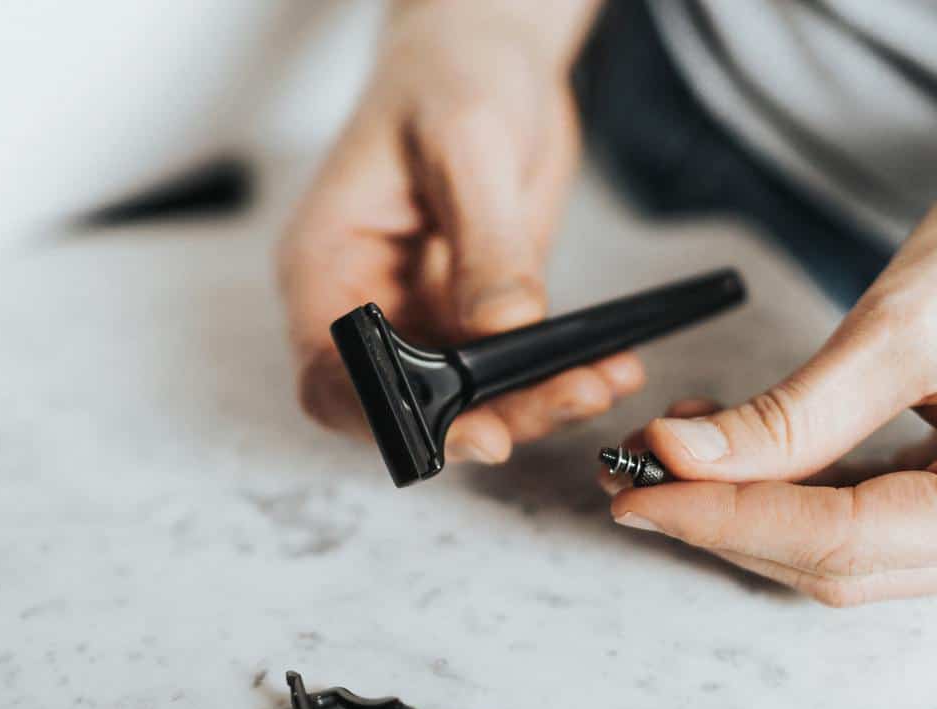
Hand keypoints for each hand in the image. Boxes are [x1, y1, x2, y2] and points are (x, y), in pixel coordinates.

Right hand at [278, 1, 638, 463]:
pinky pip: (515, 366)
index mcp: (326, 264)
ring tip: (602, 382)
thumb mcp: (465, 141)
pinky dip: (560, 374)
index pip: (330, 376)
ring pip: (470, 397)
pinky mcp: (479, 313)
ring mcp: (426, 313)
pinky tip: (610, 365)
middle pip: (409, 402)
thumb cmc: (448, 70)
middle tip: (562, 401)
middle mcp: (369, 302)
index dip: (387, 420)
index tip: (463, 430)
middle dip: (489, 415)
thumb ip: (486, 241)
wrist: (490, 50)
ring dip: (536, 402)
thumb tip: (506, 327)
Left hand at [604, 134, 936, 605]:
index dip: (725, 518)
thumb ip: (790, 415)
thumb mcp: (904, 324)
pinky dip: (805, 496)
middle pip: (845, 564)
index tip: (636, 488)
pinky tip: (743, 457)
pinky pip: (882, 528)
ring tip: (674, 458)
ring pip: (854, 556)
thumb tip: (680, 460)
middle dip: (731, 522)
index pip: (843, 541)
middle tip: (634, 473)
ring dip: (759, 513)